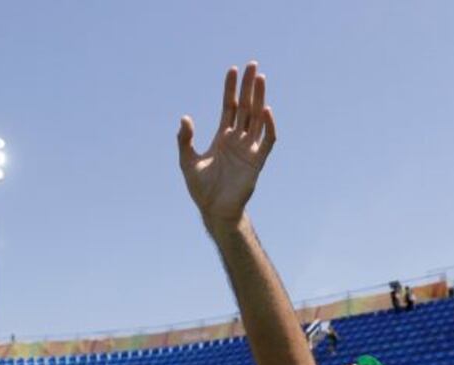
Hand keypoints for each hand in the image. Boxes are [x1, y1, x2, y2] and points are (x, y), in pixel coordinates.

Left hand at [177, 62, 275, 228]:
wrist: (214, 210)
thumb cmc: (201, 188)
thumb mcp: (187, 161)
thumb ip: (185, 139)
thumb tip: (185, 118)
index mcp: (223, 137)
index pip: (229, 107)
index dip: (230, 89)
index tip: (232, 70)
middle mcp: (238, 140)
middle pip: (246, 107)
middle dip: (248, 86)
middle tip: (252, 64)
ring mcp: (249, 149)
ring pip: (258, 118)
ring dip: (260, 98)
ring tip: (260, 79)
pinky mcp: (257, 162)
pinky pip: (267, 141)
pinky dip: (269, 126)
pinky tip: (266, 110)